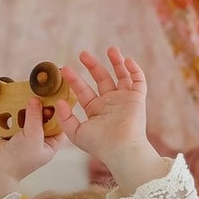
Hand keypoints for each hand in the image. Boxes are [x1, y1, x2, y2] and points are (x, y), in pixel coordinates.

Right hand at [0, 94, 62, 198]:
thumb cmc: (19, 160)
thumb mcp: (33, 137)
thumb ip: (35, 117)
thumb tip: (36, 99)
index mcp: (52, 143)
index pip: (60, 122)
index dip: (58, 109)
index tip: (54, 95)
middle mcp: (41, 138)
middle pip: (44, 116)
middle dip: (39, 107)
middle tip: (36, 95)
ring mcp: (27, 134)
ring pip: (29, 115)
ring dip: (25, 109)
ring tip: (23, 100)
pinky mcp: (14, 131)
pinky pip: (16, 117)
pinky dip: (13, 112)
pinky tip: (11, 107)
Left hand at [55, 48, 155, 176]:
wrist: (120, 149)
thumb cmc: (99, 144)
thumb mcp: (75, 133)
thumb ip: (66, 118)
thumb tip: (60, 102)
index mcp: (96, 110)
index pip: (84, 91)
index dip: (74, 79)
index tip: (64, 69)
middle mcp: (110, 103)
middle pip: (102, 79)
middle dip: (93, 66)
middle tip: (83, 54)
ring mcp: (125, 100)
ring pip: (121, 76)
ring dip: (116, 62)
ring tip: (110, 49)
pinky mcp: (137, 99)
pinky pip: (139, 81)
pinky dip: (135, 70)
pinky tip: (128, 60)